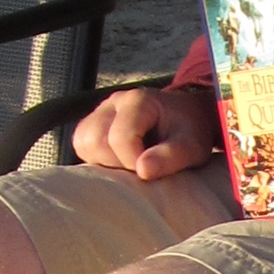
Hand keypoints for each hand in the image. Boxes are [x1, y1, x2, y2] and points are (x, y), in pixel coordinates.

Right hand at [72, 80, 226, 181]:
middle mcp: (114, 102)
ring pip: (83, 143)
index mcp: (139, 101)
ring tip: (130, 165)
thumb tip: (142, 170)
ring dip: (105, 163)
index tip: (151, 172)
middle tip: (141, 168)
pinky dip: (97, 160)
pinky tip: (120, 162)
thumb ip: (171, 156)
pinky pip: (81, 145)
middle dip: (117, 164)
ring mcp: (100, 112)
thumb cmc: (190, 132)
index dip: (132, 162)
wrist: (187, 117)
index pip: (120, 138)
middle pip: (95, 141)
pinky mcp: (91, 124)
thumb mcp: (192, 145)